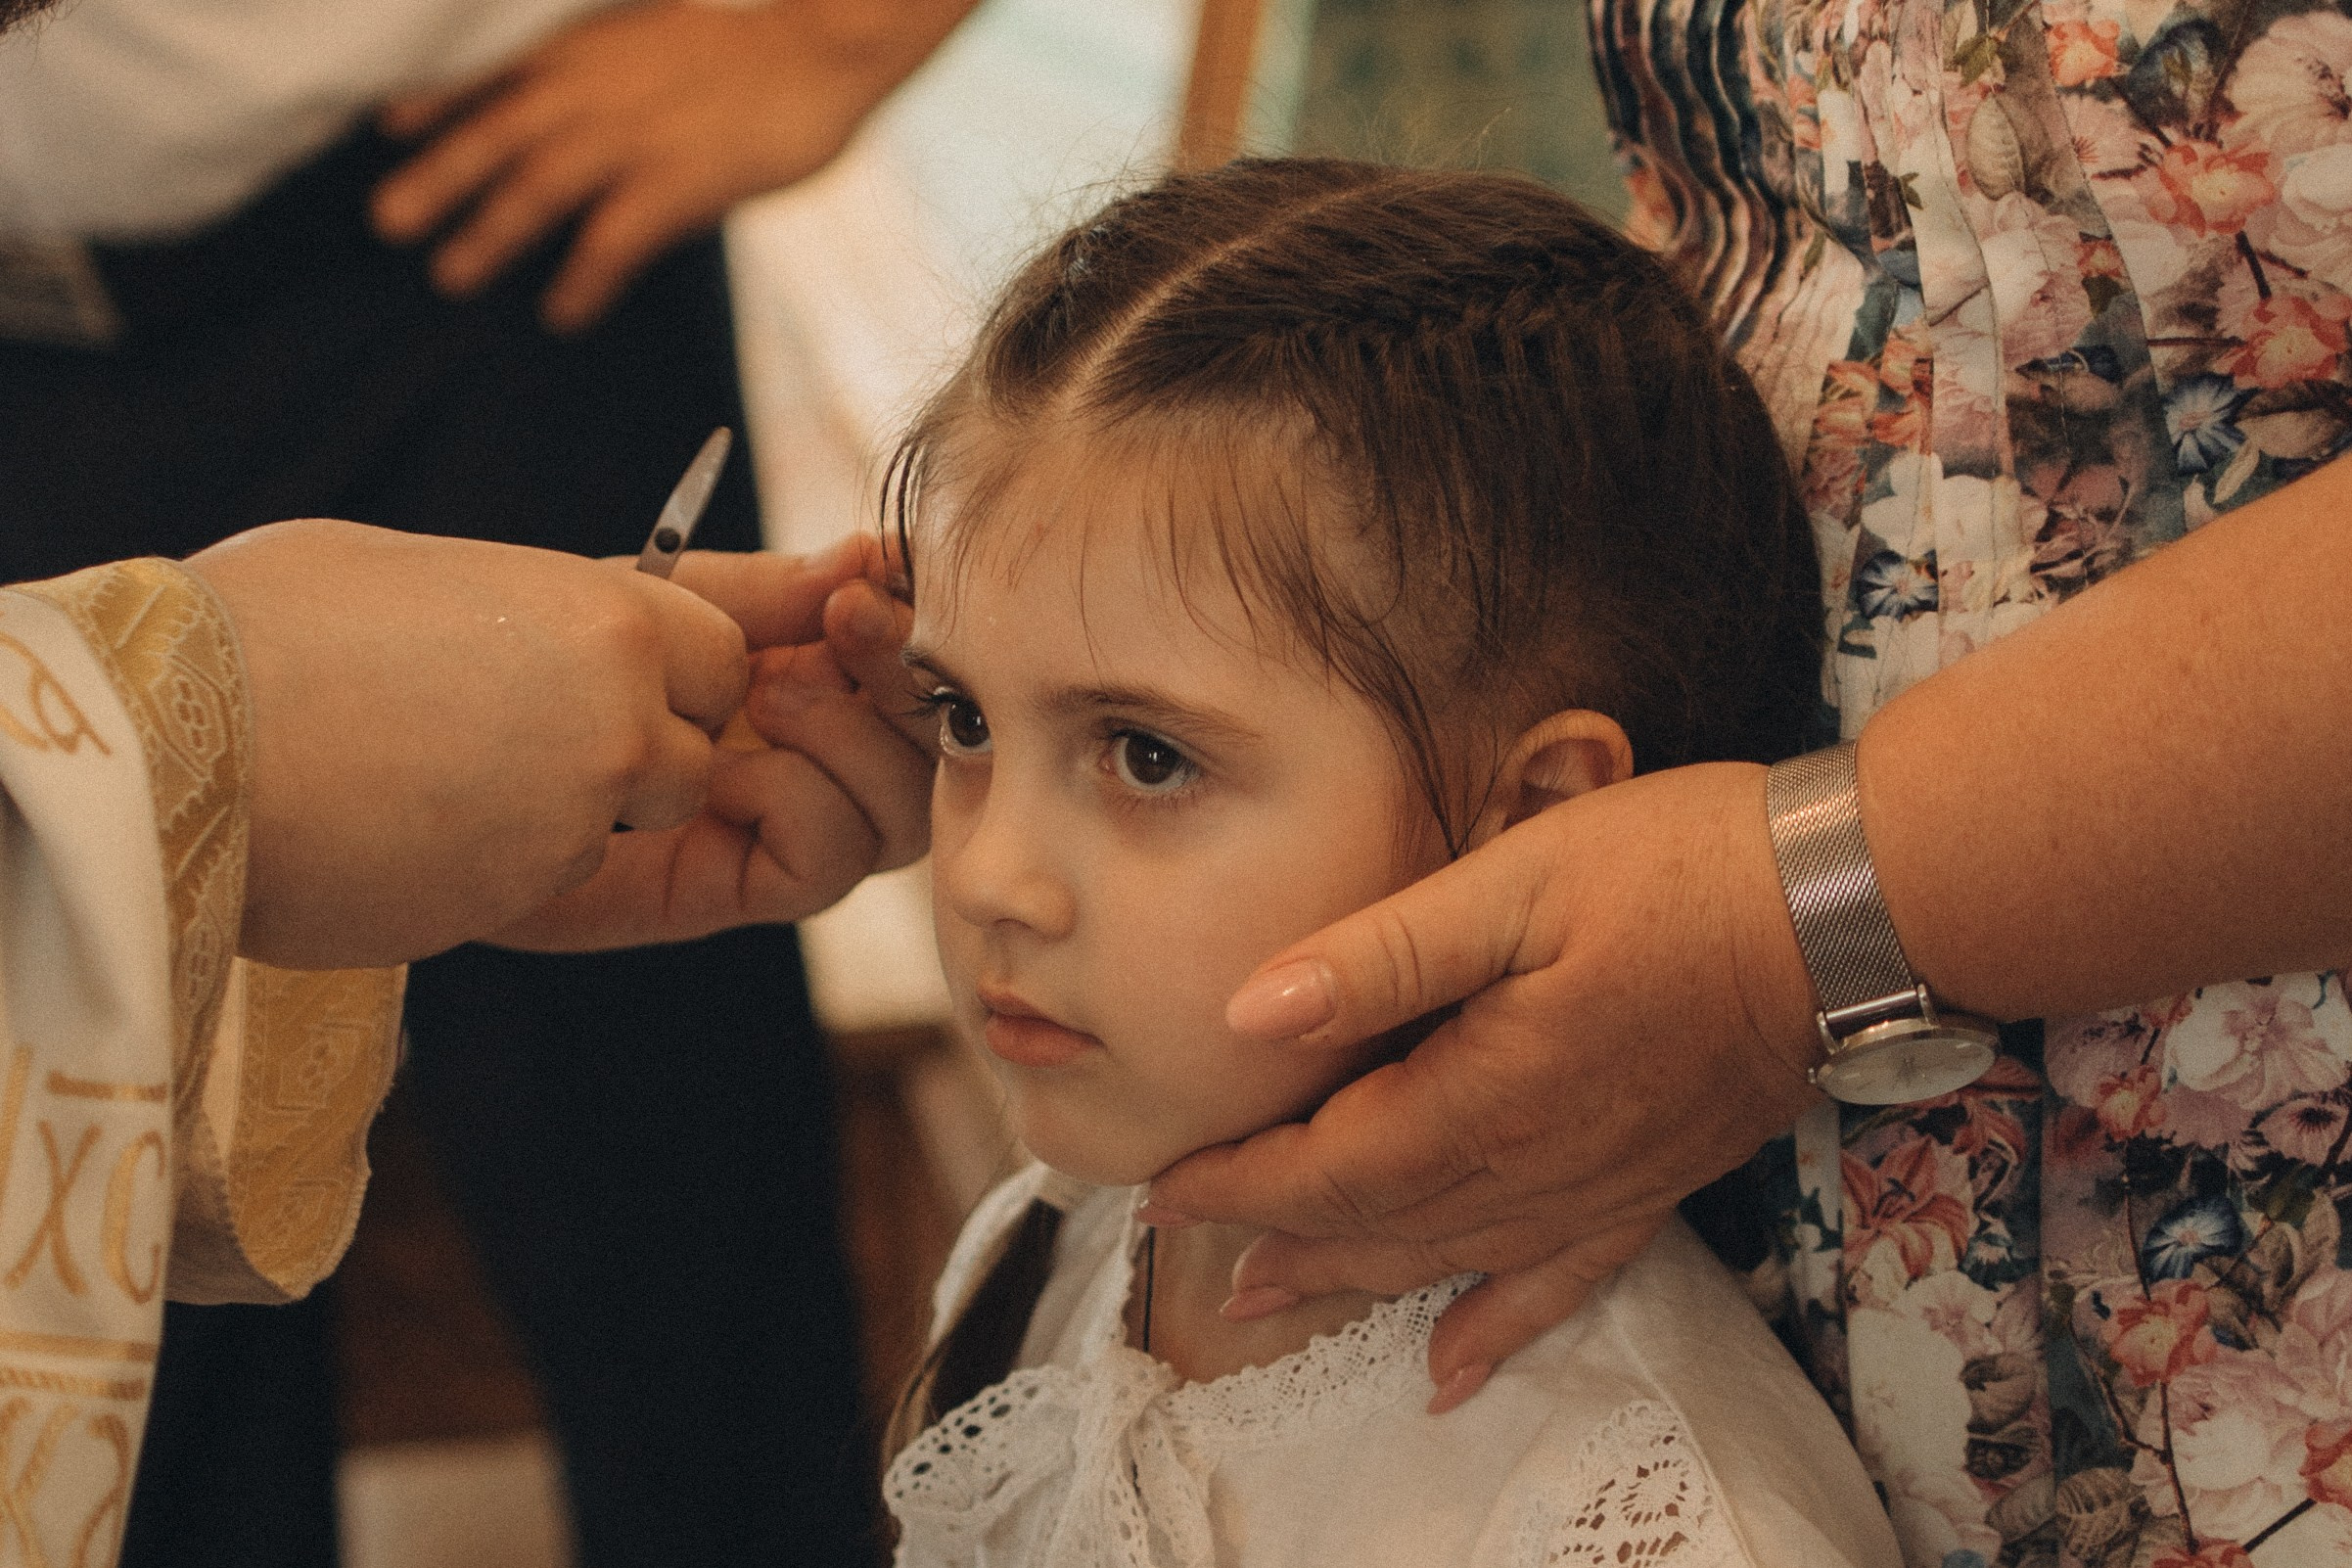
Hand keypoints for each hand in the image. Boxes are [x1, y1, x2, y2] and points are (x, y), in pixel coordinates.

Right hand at [186, 519, 755, 967]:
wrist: (176, 743)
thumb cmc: (271, 632)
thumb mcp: (421, 573)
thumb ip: (529, 608)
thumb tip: (553, 621)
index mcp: (603, 616)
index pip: (724, 656)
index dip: (682, 674)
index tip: (631, 679)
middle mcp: (619, 719)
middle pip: (695, 755)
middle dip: (643, 753)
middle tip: (528, 734)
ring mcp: (575, 820)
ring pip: (622, 828)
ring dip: (566, 815)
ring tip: (443, 773)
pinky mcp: (520, 900)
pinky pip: (545, 883)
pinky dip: (497, 862)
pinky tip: (406, 826)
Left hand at [370, 1, 956, 330]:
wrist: (823, 46)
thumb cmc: (752, 52)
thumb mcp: (660, 43)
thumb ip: (612, 75)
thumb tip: (578, 113)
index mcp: (588, 53)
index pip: (497, 76)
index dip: (440, 103)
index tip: (390, 127)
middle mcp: (595, 89)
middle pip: (497, 134)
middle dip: (439, 177)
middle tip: (386, 223)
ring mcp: (634, 134)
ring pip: (539, 185)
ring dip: (491, 232)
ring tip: (451, 276)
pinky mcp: (679, 180)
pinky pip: (614, 238)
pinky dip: (582, 278)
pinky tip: (562, 313)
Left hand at [489, 540, 935, 949]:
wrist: (458, 756)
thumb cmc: (555, 670)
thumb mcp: (667, 604)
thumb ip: (770, 589)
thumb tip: (875, 551)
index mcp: (820, 676)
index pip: (920, 664)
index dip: (920, 627)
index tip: (873, 583)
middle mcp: (824, 757)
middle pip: (940, 749)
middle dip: (904, 683)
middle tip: (841, 625)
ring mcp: (793, 826)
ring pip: (903, 814)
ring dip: (849, 744)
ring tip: (763, 700)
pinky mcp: (746, 886)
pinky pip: (829, 861)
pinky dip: (791, 804)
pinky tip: (720, 777)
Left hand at [1145, 762, 1827, 1409]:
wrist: (1845, 912)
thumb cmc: (1679, 871)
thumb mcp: (1513, 880)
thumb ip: (1380, 957)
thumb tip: (1253, 1012)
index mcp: (1483, 1094)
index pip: (1327, 1167)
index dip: (1238, 1182)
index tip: (1165, 1184)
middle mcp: (1532, 1167)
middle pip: (1373, 1226)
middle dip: (1273, 1236)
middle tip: (1191, 1246)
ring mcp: (1595, 1188)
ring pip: (1444, 1263)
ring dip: (1350, 1283)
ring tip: (1272, 1299)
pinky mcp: (1649, 1186)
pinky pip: (1558, 1285)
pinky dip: (1496, 1329)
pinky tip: (1457, 1369)